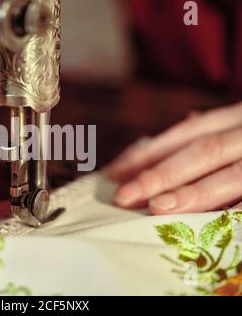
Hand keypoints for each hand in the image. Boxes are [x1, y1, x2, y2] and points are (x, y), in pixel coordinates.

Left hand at [107, 102, 241, 214]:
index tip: (113, 173)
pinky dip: (232, 214)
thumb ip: (214, 129)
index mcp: (237, 117)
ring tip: (156, 207)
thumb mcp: (240, 123)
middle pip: (202, 152)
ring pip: (230, 176)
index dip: (148, 153)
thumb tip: (187, 120)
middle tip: (124, 196)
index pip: (185, 134)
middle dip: (160, 175)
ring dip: (190, 194)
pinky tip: (203, 227)